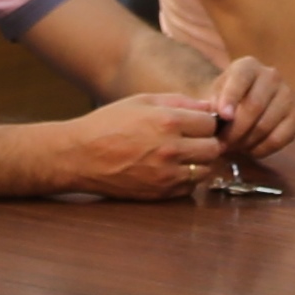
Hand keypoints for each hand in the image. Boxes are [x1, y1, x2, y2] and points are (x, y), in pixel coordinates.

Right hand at [52, 90, 244, 200]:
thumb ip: (178, 101)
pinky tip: (172, 169)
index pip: (210, 123)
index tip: (196, 123)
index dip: (205, 121)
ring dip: (200, 162)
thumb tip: (208, 107)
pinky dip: (187, 178)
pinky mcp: (160, 193)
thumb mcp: (141, 101)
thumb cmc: (108, 124)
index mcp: (167, 121)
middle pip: (214, 147)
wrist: (79, 156)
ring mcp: (166, 174)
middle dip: (207, 141)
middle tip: (194, 139)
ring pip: (206, 169)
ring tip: (184, 155)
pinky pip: (190, 187)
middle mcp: (171, 149)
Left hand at [207, 52, 294, 160]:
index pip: (240, 79)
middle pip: (255, 105)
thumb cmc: (225, 100)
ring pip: (267, 124)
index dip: (231, 98)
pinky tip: (251, 150)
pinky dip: (264, 148)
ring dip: (247, 142)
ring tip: (234, 147)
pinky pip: (282, 137)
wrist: (246, 104)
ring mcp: (287, 94)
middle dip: (236, 130)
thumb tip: (209, 115)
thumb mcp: (212, 97)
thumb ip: (209, 105)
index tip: (224, 117)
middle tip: (222, 144)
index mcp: (248, 66)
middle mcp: (271, 76)